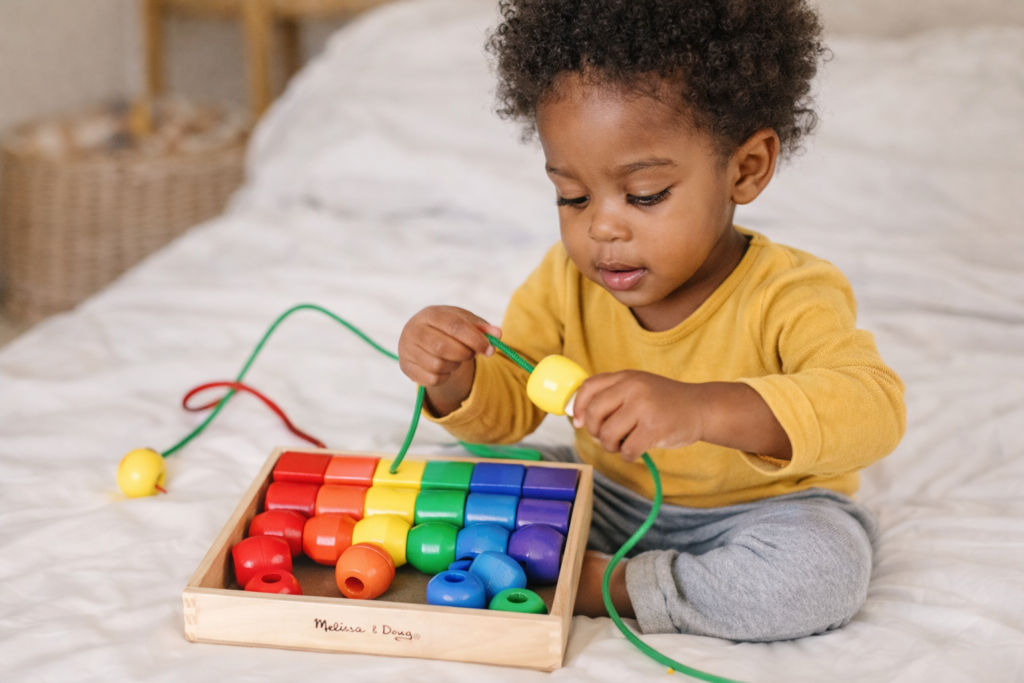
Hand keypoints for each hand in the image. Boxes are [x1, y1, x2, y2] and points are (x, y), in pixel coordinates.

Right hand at [398, 306, 501, 415]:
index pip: (454, 327)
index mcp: (430, 314)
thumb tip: (498, 334)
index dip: (475, 339)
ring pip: (438, 365)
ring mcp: (407, 349)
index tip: (490, 349)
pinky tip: (444, 367)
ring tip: (455, 357)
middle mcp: (414, 330)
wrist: (422, 336)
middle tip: (472, 353)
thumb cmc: (447, 327)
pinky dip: (444, 376)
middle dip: (464, 354)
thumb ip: (482, 327)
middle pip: (443, 347)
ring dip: (454, 365)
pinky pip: (432, 379)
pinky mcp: (406, 367)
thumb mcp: (465, 322)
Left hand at [571, 371, 706, 461]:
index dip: (577, 407)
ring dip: (611, 446)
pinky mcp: (654, 428)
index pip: (589, 387)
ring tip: (622, 445)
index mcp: (626, 377)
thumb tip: (580, 417)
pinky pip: (627, 450)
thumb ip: (614, 395)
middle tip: (605, 437)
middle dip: (595, 431)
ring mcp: (644, 407)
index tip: (578, 422)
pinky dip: (628, 456)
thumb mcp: (639, 387)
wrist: (701, 408)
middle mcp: (633, 388)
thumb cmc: (665, 402)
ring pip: (608, 434)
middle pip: (594, 413)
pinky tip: (636, 451)